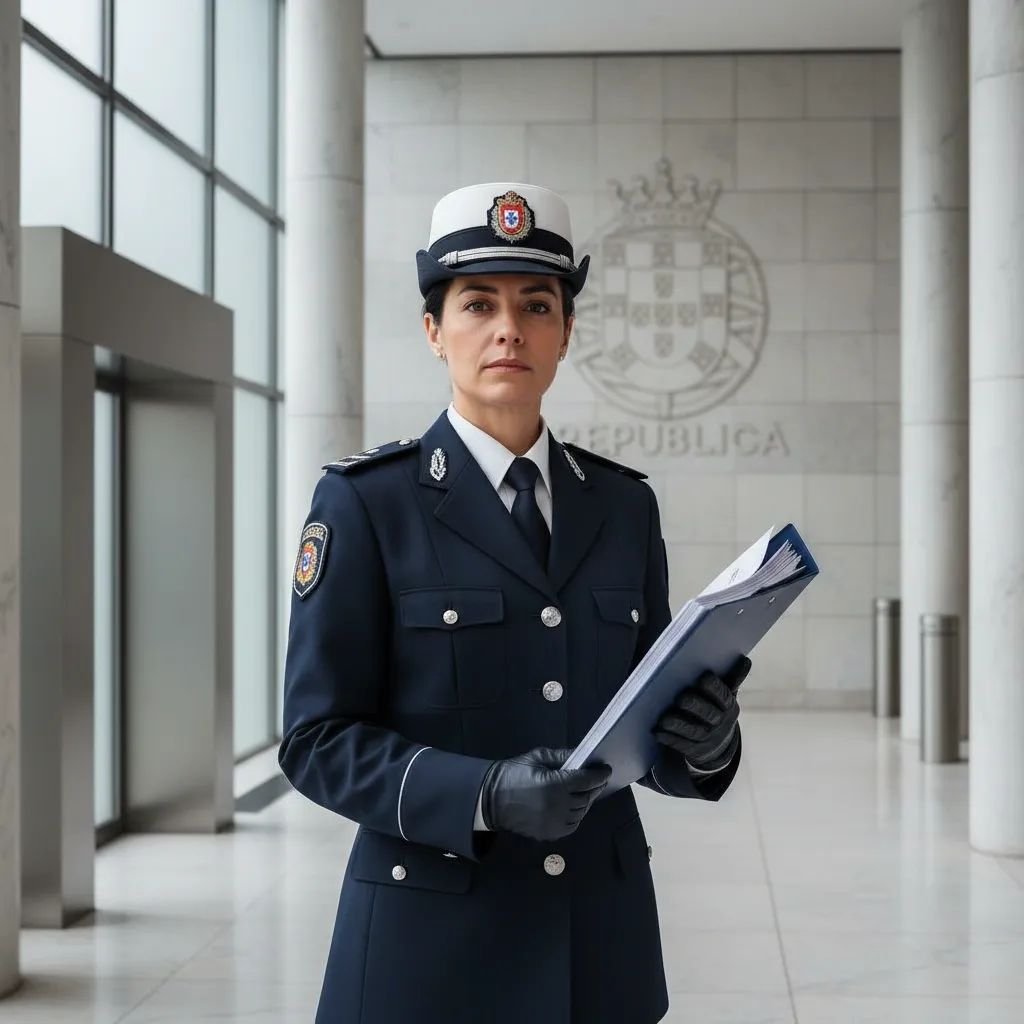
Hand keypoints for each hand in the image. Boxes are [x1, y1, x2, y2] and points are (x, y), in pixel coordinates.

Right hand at [480, 747, 610, 840]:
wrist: (490, 798)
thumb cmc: (514, 773)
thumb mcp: (537, 757)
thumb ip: (562, 757)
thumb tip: (583, 755)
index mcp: (556, 784)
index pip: (587, 780)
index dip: (600, 774)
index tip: (606, 769)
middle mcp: (559, 806)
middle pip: (587, 797)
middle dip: (594, 786)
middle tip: (597, 779)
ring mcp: (554, 822)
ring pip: (581, 812)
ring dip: (586, 801)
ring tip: (585, 791)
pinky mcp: (549, 833)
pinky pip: (572, 825)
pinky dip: (577, 815)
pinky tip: (574, 806)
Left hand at [654, 656, 750, 769]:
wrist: (720, 745)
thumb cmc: (719, 710)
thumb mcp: (727, 695)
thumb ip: (733, 678)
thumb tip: (745, 660)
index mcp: (729, 706)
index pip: (724, 696)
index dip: (714, 688)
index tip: (702, 677)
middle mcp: (721, 723)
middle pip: (709, 714)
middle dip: (695, 706)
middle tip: (681, 697)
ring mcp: (708, 739)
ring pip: (694, 731)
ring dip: (678, 725)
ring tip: (664, 718)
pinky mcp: (695, 750)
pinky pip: (681, 745)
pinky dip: (669, 739)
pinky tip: (657, 732)